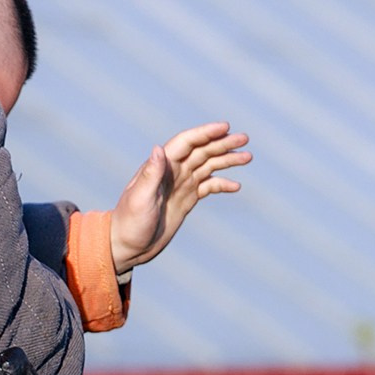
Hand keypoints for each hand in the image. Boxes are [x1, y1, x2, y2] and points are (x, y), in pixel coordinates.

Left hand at [108, 123, 251, 274]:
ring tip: (248, 157)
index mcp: (161, 166)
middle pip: (202, 150)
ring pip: (208, 166)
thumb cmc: (129, 222)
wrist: (127, 246)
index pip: (187, 142)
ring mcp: (181, 185)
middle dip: (223, 143)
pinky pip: (208, 187)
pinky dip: (222, 184)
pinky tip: (236, 186)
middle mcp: (173, 171)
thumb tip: (158, 149)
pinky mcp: (186, 200)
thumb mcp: (139, 199)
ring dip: (227, 160)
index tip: (225, 128)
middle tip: (245, 139)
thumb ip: (150, 174)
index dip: (206, 133)